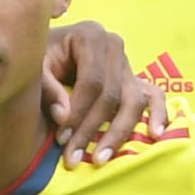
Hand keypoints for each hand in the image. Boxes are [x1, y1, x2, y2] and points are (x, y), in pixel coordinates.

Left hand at [40, 17, 159, 158]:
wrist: (49, 49)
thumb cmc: (40, 57)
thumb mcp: (35, 65)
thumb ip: (47, 88)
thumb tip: (63, 116)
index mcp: (91, 35)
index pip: (91, 81)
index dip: (78, 112)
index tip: (61, 138)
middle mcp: (115, 46)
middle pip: (112, 95)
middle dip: (91, 129)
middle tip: (73, 157)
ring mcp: (128, 63)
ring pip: (133, 101)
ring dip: (118, 133)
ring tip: (100, 159)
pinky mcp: (135, 79)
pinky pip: (154, 96)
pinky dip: (158, 114)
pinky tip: (156, 135)